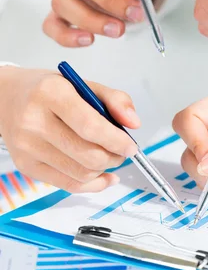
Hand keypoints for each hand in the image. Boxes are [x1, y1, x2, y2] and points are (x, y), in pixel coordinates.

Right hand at [0, 67, 139, 191]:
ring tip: (109, 158)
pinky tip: (103, 176)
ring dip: (104, 170)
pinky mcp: (25, 166)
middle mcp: (34, 121)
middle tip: (122, 151)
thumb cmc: (48, 91)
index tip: (131, 145)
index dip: (116, 140)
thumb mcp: (82, 84)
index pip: (90, 126)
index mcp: (51, 93)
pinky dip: (92, 184)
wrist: (6, 98)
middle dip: (114, 157)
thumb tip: (134, 124)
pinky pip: (67, 185)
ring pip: (80, 173)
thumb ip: (114, 100)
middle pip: (87, 155)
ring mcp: (27, 147)